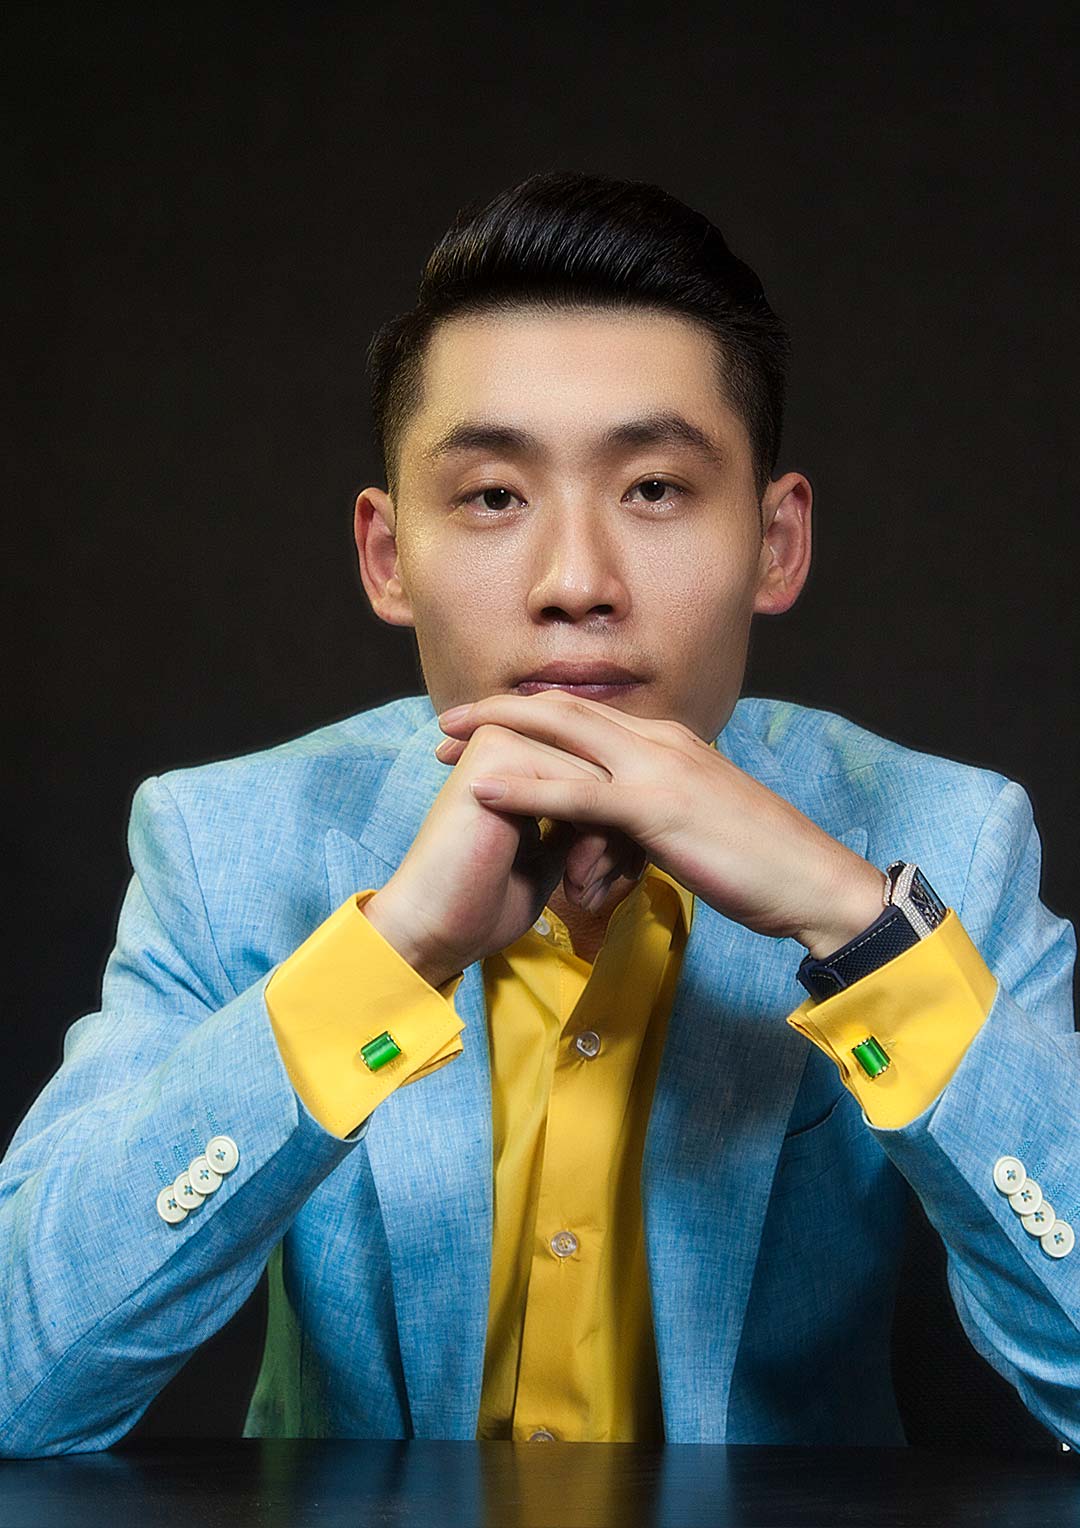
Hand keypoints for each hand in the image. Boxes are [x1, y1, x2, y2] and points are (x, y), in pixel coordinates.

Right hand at [361, 705, 647, 986]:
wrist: (434, 929)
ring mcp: (504, 739)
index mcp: (517, 759)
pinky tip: (577, 882)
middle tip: (615, 886)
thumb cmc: (485, 901)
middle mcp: (511, 737)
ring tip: (590, 893)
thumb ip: (579, 822)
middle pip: (605, 772)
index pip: (597, 774)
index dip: (622, 826)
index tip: (620, 876)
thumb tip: (625, 811)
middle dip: (623, 835)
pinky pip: (584, 787)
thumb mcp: (549, 855)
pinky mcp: (501, 753)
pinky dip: (595, 840)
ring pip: (602, 780)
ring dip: (610, 845)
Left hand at [433, 689, 885, 955]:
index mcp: (671, 742)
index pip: (588, 717)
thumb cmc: (761, 863)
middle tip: (445, 722)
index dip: (532, 716)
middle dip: (499, 712)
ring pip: (563, 738)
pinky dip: (526, 786)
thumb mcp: (698, 824)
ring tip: (443, 744)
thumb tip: (618, 831)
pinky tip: (484, 788)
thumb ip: (654, 812)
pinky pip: (579, 792)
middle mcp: (661, 741)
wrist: (814, 882)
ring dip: (496, 736)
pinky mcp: (658, 808)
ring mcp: (660, 769)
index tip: (484, 726)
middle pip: (563, 712)